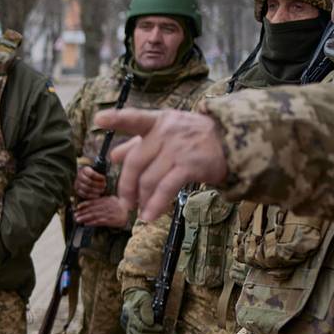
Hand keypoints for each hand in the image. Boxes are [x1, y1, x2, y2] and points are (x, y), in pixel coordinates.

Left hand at [73, 195, 129, 228]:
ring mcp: (107, 213)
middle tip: (75, 215)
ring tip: (78, 219)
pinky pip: (99, 221)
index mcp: (105, 200)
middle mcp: (105, 206)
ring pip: (94, 215)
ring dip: (85, 218)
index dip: (84, 205)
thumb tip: (91, 203)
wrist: (128, 210)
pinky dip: (92, 222)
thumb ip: (101, 200)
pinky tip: (86, 224)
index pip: (93, 202)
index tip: (78, 207)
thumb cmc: (118, 205)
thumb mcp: (110, 199)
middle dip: (82, 212)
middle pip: (91, 209)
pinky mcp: (110, 220)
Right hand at [74, 165, 107, 199]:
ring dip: (95, 190)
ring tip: (102, 191)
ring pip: (86, 188)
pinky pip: (83, 194)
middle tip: (104, 185)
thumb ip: (104, 164)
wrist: (89, 178)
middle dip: (98, 184)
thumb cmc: (96, 173)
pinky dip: (91, 195)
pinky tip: (97, 195)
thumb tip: (113, 158)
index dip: (98, 176)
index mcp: (85, 169)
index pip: (90, 173)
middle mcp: (79, 176)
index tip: (104, 178)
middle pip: (88, 182)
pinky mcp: (77, 190)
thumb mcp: (99, 168)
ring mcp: (77, 183)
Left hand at [99, 108, 228, 220]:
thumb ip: (138, 144)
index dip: (117, 119)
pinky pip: (165, 188)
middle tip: (124, 203)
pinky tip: (149, 215)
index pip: (135, 119)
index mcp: (159, 121)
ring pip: (149, 179)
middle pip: (135, 162)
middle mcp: (167, 132)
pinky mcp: (190, 165)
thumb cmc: (195, 139)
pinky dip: (155, 204)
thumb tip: (113, 156)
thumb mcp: (168, 134)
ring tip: (141, 212)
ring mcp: (179, 148)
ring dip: (142, 200)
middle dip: (126, 186)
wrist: (234, 143)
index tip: (99, 119)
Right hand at [120, 287, 162, 333]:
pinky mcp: (128, 330)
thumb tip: (150, 322)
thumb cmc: (140, 296)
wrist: (132, 296)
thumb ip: (147, 309)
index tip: (161, 328)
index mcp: (131, 313)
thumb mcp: (145, 298)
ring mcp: (127, 326)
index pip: (140, 326)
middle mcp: (127, 321)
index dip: (152, 329)